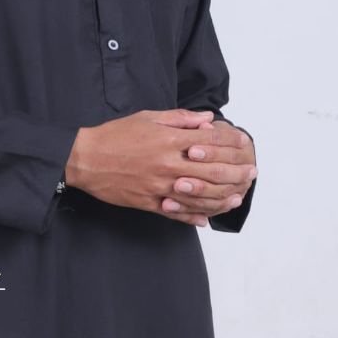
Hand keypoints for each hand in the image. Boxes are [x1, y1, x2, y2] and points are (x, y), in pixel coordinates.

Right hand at [64, 108, 238, 224]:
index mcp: (168, 141)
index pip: (210, 143)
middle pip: (211, 172)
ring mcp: (158, 186)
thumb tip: (206, 119)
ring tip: (237, 197)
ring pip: (197, 196)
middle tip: (252, 173)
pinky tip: (206, 220)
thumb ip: (180, 119)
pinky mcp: (147, 202)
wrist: (85, 158)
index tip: (245, 146)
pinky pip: (174, 213)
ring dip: (221, 198)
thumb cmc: (115, 135)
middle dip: (236, 172)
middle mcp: (167, 165)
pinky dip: (192, 217)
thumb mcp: (148, 118)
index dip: (231, 144)